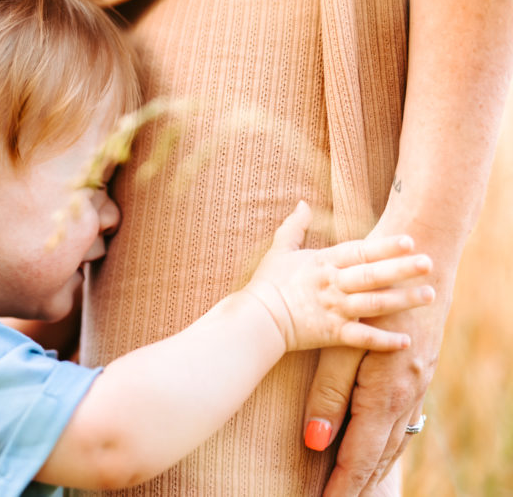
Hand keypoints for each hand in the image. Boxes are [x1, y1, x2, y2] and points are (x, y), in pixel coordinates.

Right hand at [245, 202, 434, 352]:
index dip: (384, 246)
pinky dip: (384, 341)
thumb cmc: (268, 283)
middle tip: (429, 263)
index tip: (409, 240)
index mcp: (323, 263)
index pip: (359, 251)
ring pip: (374, 304)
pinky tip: (406, 341)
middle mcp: (332, 285)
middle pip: (372, 275)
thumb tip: (302, 204)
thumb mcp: (279, 250)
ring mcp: (334, 310)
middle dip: (401, 269)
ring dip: (403, 301)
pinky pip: (362, 338)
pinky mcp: (332, 334)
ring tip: (430, 295)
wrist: (256, 319)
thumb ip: (294, 227)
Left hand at [302, 223, 455, 496]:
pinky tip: (380, 445)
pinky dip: (389, 441)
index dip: (342, 483)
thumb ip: (329, 394)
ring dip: (375, 466)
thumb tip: (314, 441)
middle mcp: (406, 396)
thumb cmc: (374, 299)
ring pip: (394, 439)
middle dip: (358, 484)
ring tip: (354, 487)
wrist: (421, 261)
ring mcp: (417, 385)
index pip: (359, 454)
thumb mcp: (345, 345)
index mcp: (385, 394)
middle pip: (379, 455)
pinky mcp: (419, 372)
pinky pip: (403, 419)